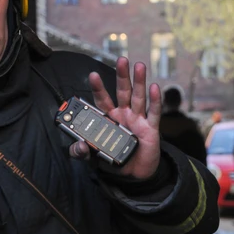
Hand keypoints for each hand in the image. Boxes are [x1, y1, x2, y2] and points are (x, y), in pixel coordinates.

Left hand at [69, 57, 160, 179]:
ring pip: (139, 97)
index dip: (98, 87)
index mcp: (109, 117)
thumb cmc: (113, 160)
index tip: (93, 75)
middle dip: (122, 75)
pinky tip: (155, 87)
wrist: (132, 174)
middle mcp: (124, 114)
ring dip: (139, 82)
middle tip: (122, 59)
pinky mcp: (150, 129)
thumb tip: (78, 146)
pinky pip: (153, 113)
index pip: (102, 99)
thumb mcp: (92, 156)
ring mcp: (138, 120)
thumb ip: (81, 151)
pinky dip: (155, 100)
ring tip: (139, 66)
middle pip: (123, 91)